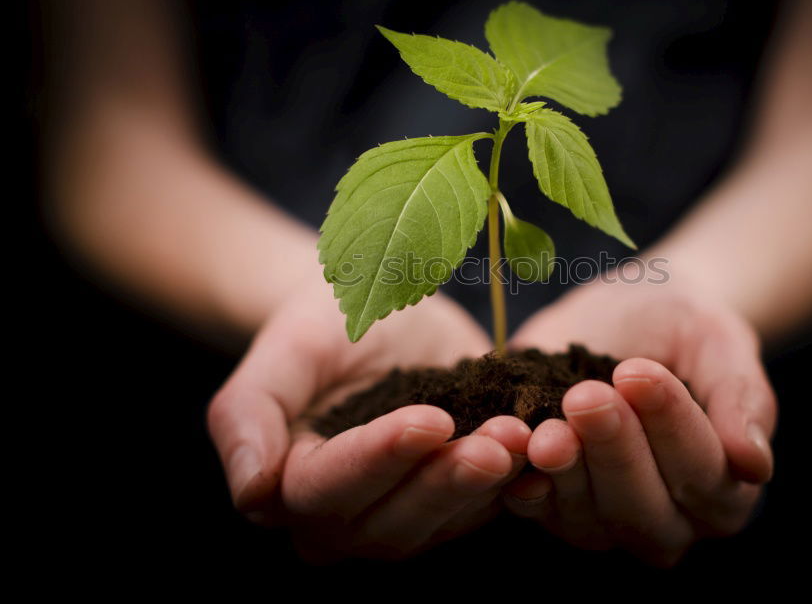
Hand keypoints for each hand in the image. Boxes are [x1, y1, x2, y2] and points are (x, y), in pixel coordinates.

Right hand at [207, 272, 529, 561]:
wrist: (375, 308)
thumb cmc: (321, 324)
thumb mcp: (285, 349)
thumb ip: (248, 415)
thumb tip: (252, 493)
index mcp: (288, 487)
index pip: (330, 488)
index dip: (380, 458)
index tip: (430, 420)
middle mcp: (343, 519)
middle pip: (393, 521)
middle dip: (446, 481)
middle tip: (497, 441)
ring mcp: (402, 515)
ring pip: (443, 521)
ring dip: (486, 484)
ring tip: (523, 437)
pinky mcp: (453, 501)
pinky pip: (484, 506)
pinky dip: (516, 481)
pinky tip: (545, 449)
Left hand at [502, 276, 777, 566]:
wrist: (628, 314)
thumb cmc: (685, 328)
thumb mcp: (719, 343)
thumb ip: (742, 399)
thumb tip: (755, 465)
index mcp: (724, 491)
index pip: (703, 474)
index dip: (671, 427)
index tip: (639, 373)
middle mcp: (669, 521)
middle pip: (643, 510)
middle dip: (613, 452)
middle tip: (586, 396)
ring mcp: (606, 522)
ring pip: (588, 519)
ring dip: (565, 472)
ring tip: (546, 426)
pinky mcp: (552, 507)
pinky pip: (536, 509)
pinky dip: (522, 482)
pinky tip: (511, 446)